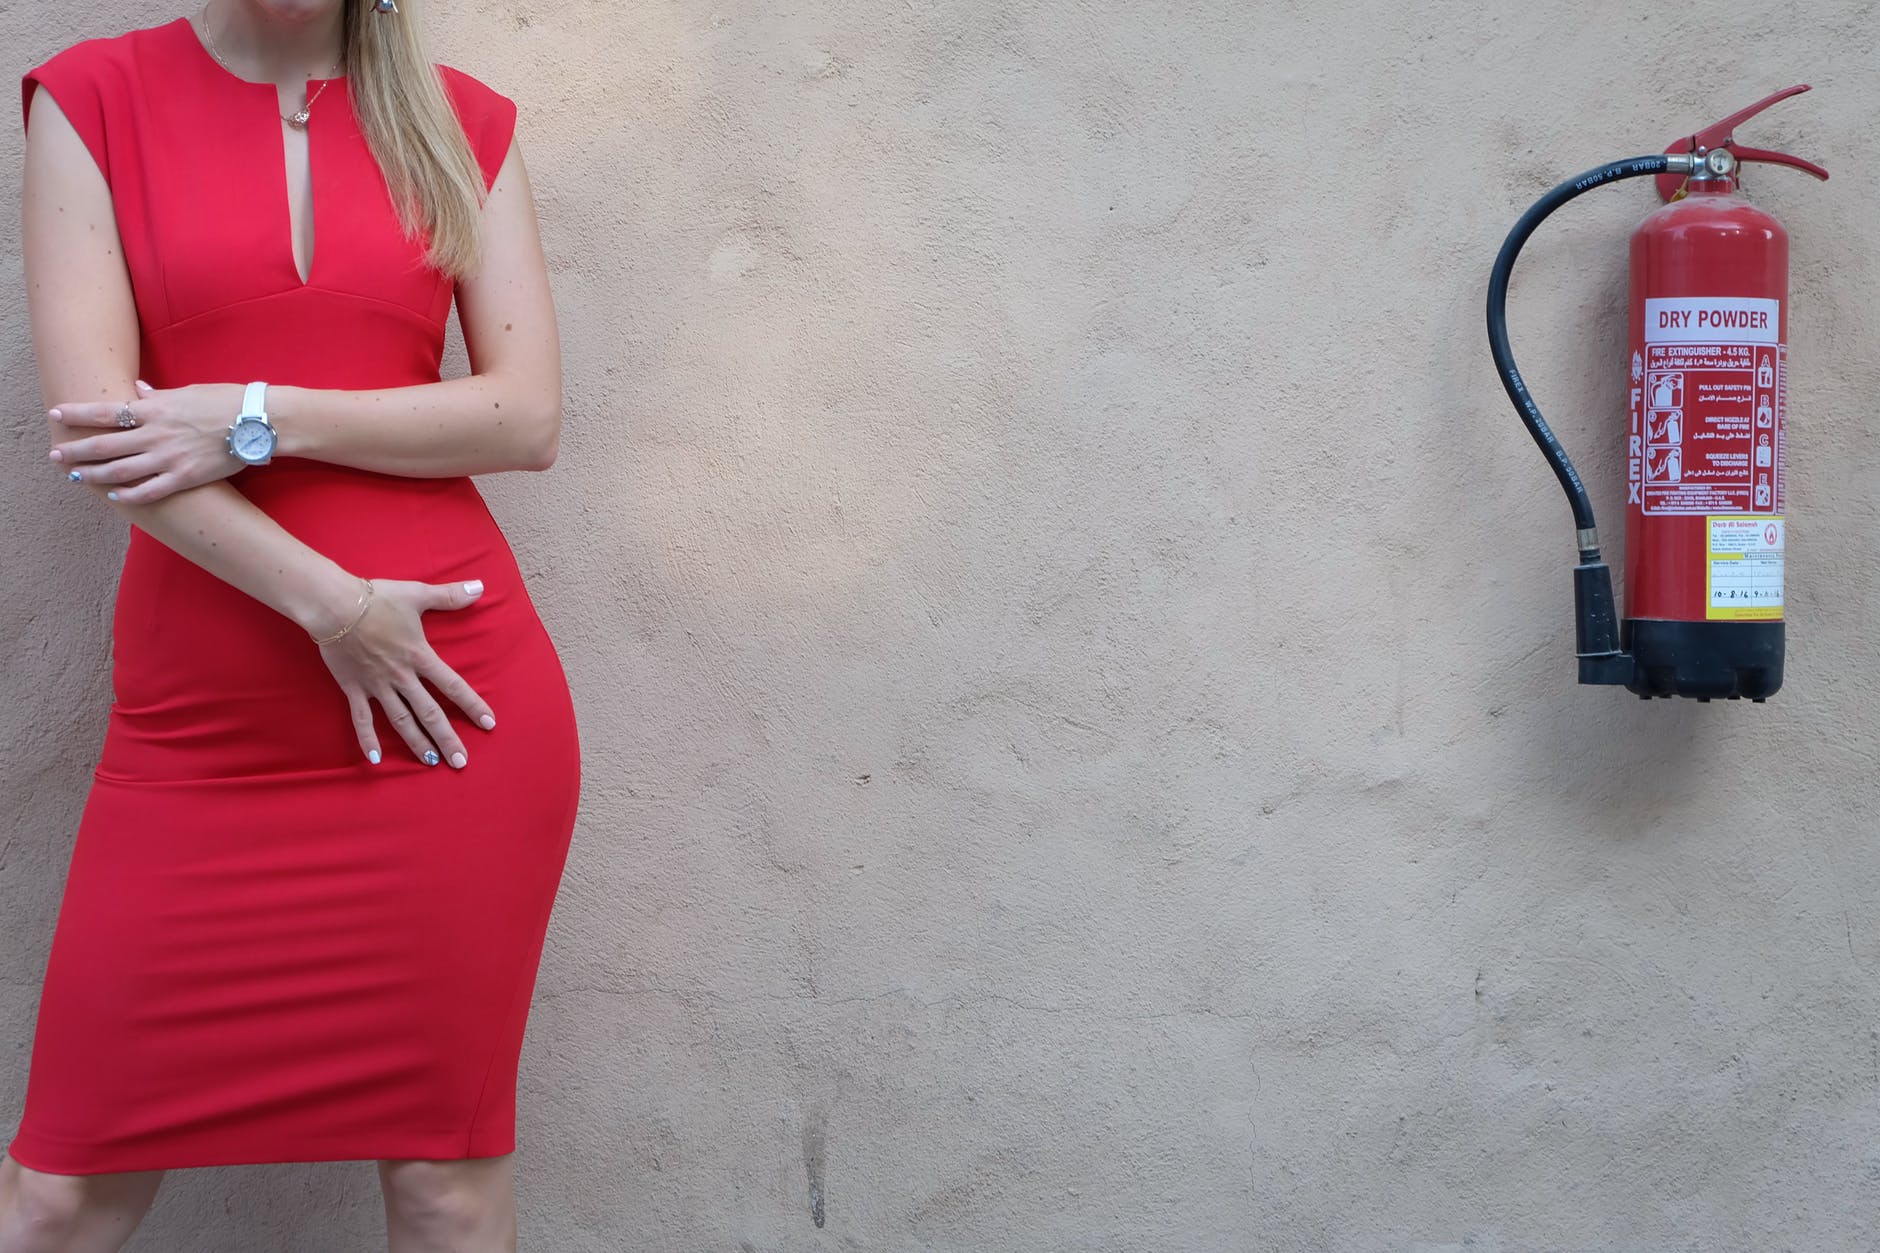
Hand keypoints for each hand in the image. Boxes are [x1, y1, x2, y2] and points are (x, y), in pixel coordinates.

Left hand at [47, 379, 244, 502]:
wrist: (259, 421)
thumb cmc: (226, 401)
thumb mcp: (188, 392)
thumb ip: (159, 397)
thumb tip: (139, 391)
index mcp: (155, 410)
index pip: (105, 412)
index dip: (77, 413)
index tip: (56, 414)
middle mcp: (156, 435)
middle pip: (104, 445)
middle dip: (75, 451)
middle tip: (55, 456)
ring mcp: (169, 458)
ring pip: (120, 471)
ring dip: (94, 475)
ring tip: (77, 477)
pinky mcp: (185, 478)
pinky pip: (150, 491)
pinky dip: (129, 496)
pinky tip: (115, 497)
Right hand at [315, 577, 497, 768]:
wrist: (334, 605)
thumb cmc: (377, 598)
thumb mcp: (418, 594)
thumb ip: (450, 595)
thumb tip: (480, 587)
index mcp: (420, 656)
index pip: (453, 686)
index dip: (472, 705)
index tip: (488, 724)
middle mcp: (401, 677)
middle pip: (430, 713)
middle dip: (447, 739)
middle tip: (461, 762)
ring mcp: (377, 685)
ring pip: (401, 721)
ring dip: (417, 743)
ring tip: (432, 763)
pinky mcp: (353, 688)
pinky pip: (361, 719)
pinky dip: (367, 739)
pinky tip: (375, 759)